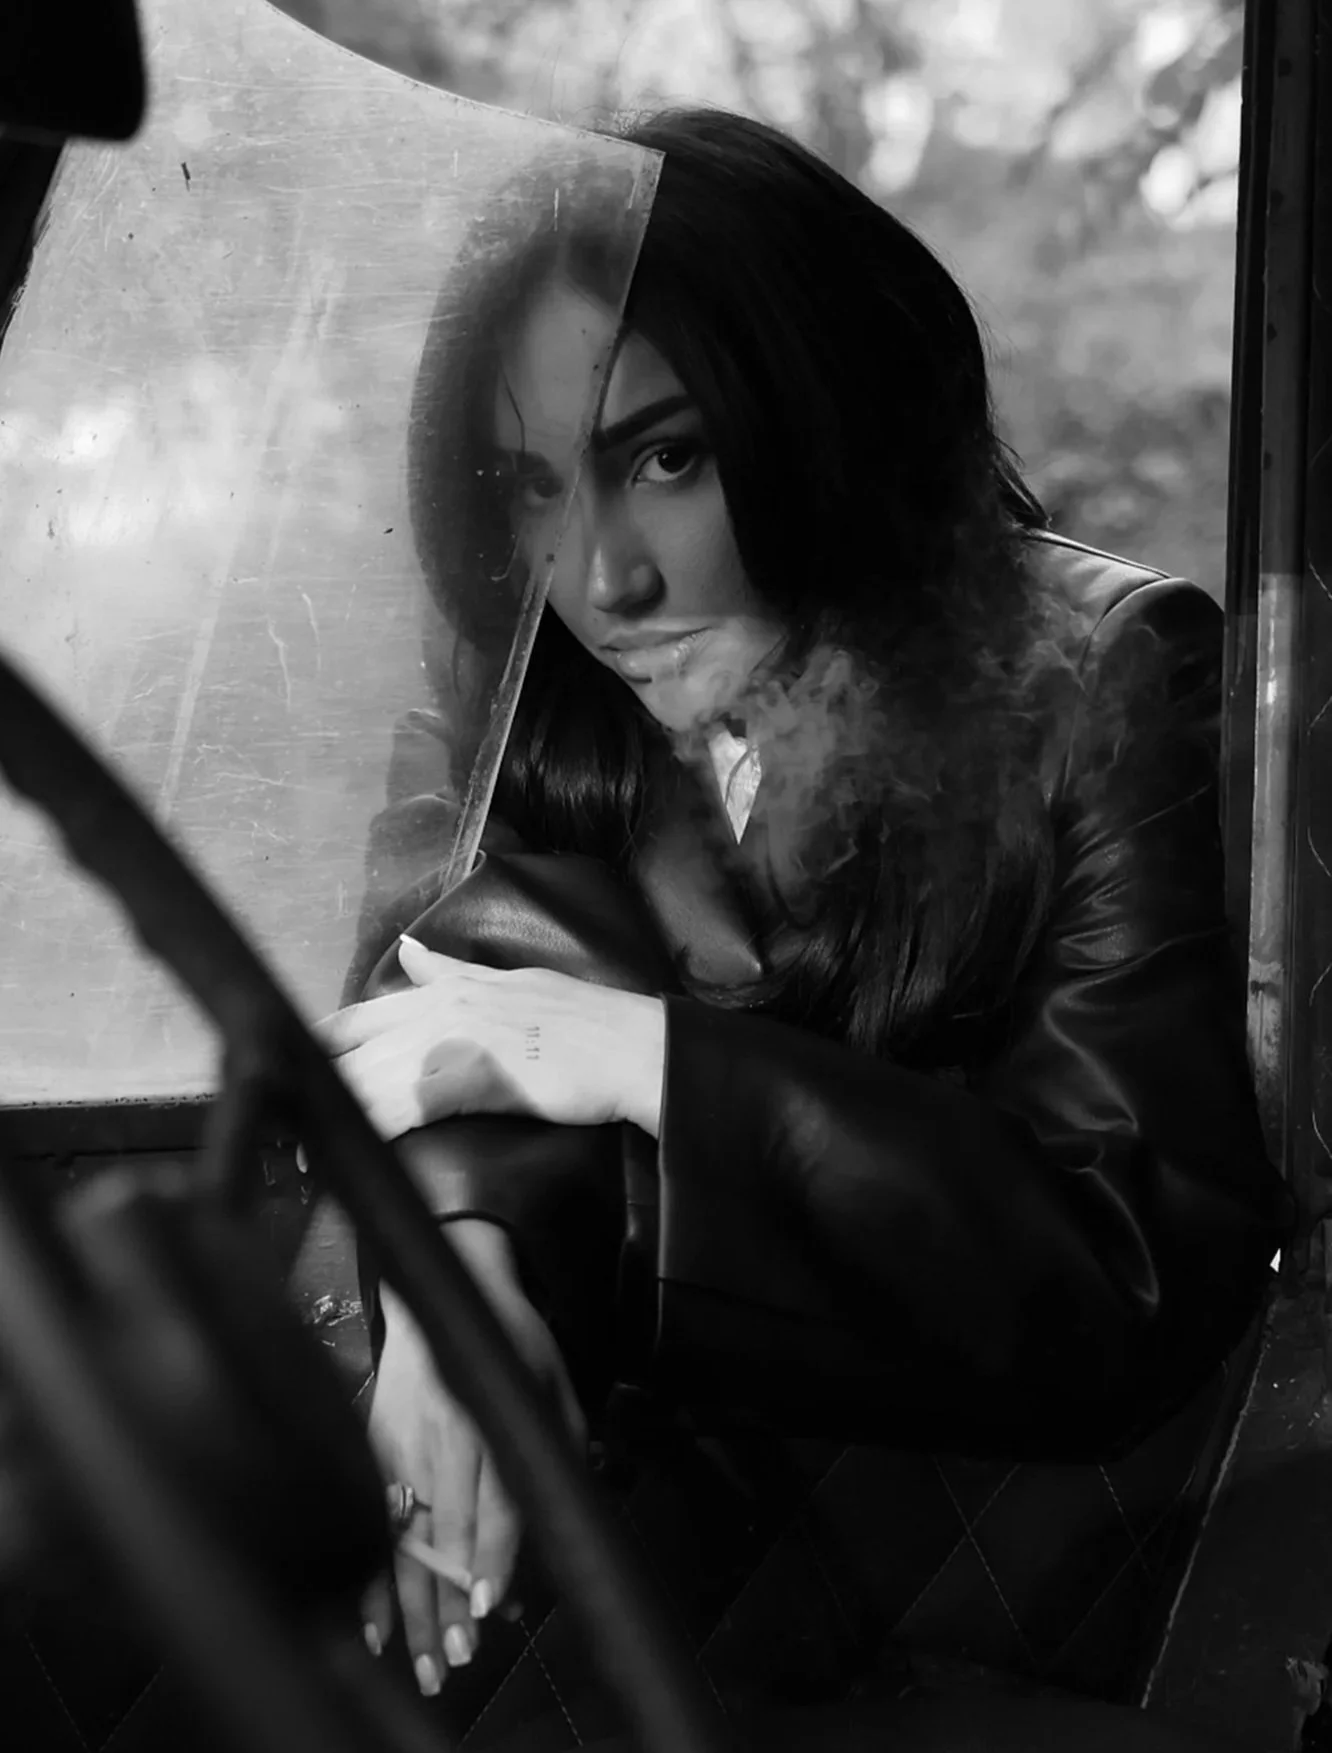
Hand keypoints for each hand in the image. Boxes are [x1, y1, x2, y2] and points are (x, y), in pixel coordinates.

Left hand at [316, 938, 665, 1140]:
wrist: (634, 1047)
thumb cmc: (585, 1023)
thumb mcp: (511, 982)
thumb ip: (452, 972)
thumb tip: (412, 951)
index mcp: (447, 990)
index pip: (358, 1018)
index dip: (317, 1050)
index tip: (287, 1077)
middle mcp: (440, 1008)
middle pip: (350, 1049)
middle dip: (311, 1088)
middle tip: (281, 1128)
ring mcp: (454, 1039)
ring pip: (370, 1078)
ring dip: (333, 1116)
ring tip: (302, 1152)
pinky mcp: (471, 1075)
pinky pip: (405, 1105)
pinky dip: (373, 1128)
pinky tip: (353, 1150)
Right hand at [362, 1220, 584, 1693]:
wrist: (438, 1291)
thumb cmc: (510, 1339)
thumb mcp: (552, 1382)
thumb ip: (560, 1444)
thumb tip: (562, 1509)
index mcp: (486, 1418)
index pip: (493, 1499)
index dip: (493, 1553)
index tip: (490, 1603)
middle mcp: (440, 1438)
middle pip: (446, 1530)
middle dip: (451, 1598)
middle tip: (459, 1655)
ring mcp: (399, 1445)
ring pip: (404, 1538)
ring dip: (412, 1604)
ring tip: (422, 1659)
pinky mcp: (373, 1448)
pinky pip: (372, 1523)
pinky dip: (372, 1575)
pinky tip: (375, 1621)